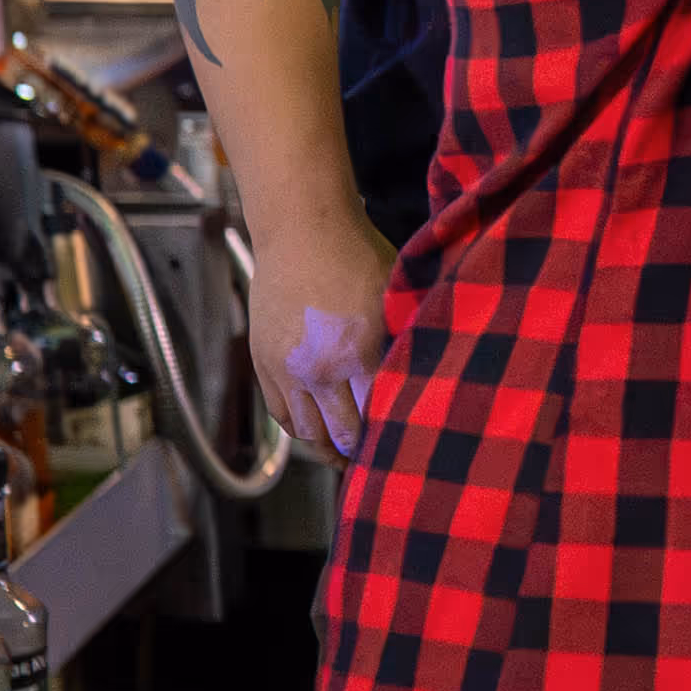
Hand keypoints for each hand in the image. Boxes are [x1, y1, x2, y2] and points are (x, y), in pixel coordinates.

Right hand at [247, 209, 398, 457]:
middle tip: (375, 462)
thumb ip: (406, 342)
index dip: (389, 439)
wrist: (301, 228)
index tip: (402, 448)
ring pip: (305, 432)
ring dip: (325, 447)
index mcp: (357, 354)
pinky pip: (280, 412)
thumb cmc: (357, 256)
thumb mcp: (396, 298)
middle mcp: (316, 368)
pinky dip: (299, 427)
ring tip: (345, 451)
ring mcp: (284, 367)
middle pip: (337, 436)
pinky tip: (318, 428)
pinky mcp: (263, 360)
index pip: (375, 420)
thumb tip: (428, 378)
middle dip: (357, 454)